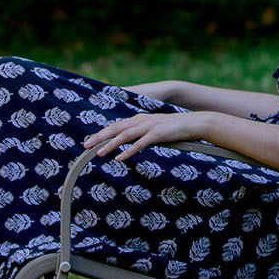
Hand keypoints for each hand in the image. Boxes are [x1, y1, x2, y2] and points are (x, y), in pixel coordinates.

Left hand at [83, 109, 208, 161]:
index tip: (90, 141)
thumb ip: (142, 135)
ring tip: (99, 154)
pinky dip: (128, 151)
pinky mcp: (157, 134)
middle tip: (85, 146)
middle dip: (100, 137)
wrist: (193, 123)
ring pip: (124, 135)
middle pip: (116, 128)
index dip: (102, 133)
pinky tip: (119, 158)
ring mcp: (148, 127)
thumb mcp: (154, 130)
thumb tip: (131, 144)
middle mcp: (141, 121)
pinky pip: (139, 144)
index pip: (116, 126)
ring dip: (110, 144)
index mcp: (138, 119)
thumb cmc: (174, 129)